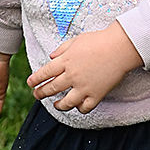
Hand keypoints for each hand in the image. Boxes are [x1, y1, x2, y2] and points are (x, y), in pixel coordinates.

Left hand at [27, 22, 142, 113]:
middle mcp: (72, 75)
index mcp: (66, 61)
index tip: (30, 83)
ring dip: (59, 105)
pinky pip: (85, 107)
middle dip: (41, 93)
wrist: (119, 48)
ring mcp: (84, 87)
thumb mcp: (76, 40)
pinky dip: (80, 108)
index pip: (45, 72)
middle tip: (36, 95)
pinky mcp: (97, 94)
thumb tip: (51, 57)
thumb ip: (62, 49)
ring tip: (55, 105)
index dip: (36, 79)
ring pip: (66, 102)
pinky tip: (77, 106)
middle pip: (52, 88)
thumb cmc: (98, 40)